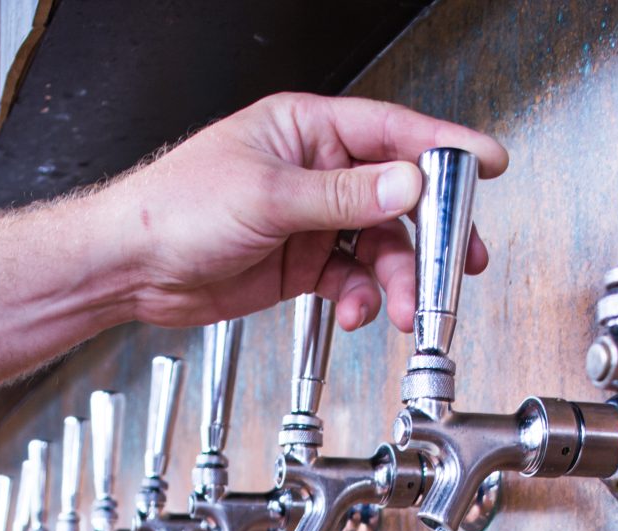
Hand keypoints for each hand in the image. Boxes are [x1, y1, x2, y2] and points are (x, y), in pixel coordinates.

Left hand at [94, 93, 507, 334]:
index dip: (444, 149)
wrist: (130, 268)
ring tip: (403, 309)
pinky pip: (352, 279)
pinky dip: (363, 298)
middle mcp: (315, 171)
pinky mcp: (302, 262)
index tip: (487, 164)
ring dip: (397, 279)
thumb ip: (345, 196)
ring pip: (380, 246)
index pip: (392, 132)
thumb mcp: (269, 196)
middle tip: (461, 262)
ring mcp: (311, 219)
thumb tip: (407, 185)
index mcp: (306, 130)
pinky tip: (360, 312)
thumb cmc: (174, 208)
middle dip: (431, 233)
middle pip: (397, 197)